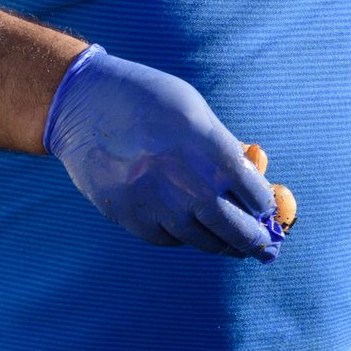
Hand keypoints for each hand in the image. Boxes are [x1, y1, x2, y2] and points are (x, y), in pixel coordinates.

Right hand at [42, 46, 282, 260]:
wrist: (82, 106)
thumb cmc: (146, 100)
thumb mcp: (196, 112)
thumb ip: (224, 148)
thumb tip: (253, 178)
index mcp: (215, 154)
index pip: (258, 198)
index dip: (266, 207)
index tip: (268, 212)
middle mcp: (191, 187)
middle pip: (237, 231)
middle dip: (255, 242)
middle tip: (265, 250)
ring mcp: (160, 208)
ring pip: (204, 241)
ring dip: (222, 244)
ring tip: (232, 244)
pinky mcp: (133, 221)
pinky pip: (169, 239)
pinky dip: (183, 236)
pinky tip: (188, 226)